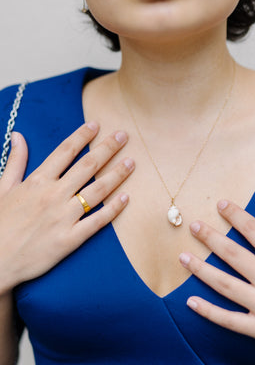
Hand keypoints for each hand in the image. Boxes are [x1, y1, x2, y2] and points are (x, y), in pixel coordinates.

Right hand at [0, 122, 134, 292]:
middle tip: (124, 136)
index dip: (82, 136)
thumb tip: (18, 136)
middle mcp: (54, 195)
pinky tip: (126, 198)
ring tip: (131, 162)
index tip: (96, 125)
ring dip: (116, 174)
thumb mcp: (2, 188)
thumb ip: (15, 162)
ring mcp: (64, 217)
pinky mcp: (70, 239)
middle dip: (108, 148)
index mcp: (37, 181)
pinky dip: (114, 209)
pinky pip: (97, 221)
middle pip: (87, 166)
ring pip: (97, 190)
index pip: (65, 151)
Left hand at [179, 191, 254, 364]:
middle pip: (234, 256)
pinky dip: (209, 312)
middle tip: (193, 226)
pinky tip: (190, 301)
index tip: (221, 205)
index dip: (237, 216)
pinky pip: (230, 320)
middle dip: (211, 238)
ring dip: (201, 270)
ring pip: (226, 286)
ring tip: (182, 257)